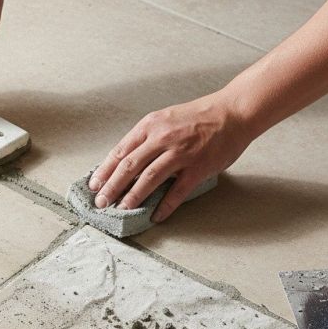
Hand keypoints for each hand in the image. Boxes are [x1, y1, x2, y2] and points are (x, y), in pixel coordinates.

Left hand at [89, 92, 254, 221]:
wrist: (233, 112)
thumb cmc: (198, 117)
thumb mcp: (165, 119)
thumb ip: (146, 138)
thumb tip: (125, 162)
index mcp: (150, 125)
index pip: (120, 151)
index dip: (104, 170)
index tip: (94, 185)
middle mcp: (162, 138)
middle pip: (129, 166)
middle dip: (112, 186)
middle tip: (101, 202)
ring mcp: (181, 153)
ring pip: (149, 178)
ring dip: (133, 196)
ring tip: (122, 209)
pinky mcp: (198, 167)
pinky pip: (177, 191)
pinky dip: (165, 206)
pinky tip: (155, 216)